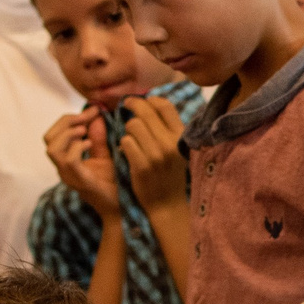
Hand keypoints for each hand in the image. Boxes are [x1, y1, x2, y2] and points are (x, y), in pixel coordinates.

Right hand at [43, 108, 120, 217]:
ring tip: (85, 131)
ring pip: (52, 148)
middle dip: (66, 121)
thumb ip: (98, 137)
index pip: (54, 134)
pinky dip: (77, 147)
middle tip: (87, 118)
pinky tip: (90, 144)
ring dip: (68, 134)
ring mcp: (68, 176)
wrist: (122, 210)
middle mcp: (63, 168)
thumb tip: (97, 115)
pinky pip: (68, 160)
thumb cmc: (113, 185)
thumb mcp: (105, 156)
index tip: (93, 110)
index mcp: (66, 160)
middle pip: (48, 138)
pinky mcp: (79, 182)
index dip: (70, 117)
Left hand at [120, 94, 188, 213]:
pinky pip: (126, 142)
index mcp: (180, 136)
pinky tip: (126, 151)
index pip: (164, 106)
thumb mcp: (176, 149)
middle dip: (132, 104)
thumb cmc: (170, 174)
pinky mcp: (142, 165)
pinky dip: (123, 145)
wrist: (167, 204)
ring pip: (133, 125)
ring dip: (128, 129)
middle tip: (125, 104)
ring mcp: (156, 155)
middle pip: (145, 112)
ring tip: (131, 138)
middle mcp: (170, 143)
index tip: (143, 100)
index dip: (150, 99)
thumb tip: (151, 102)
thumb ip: (167, 128)